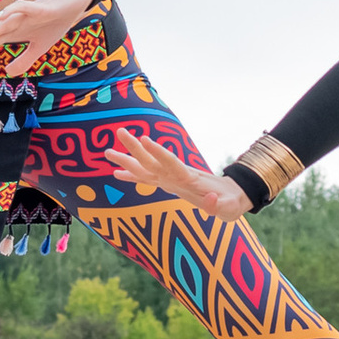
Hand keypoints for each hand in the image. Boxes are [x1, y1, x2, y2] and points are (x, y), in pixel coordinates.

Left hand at [0, 0, 93, 66]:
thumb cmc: (55, 22)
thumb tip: (7, 73)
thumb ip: (24, 60)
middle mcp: (16, 22)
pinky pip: (22, 8)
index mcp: (16, 32)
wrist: (74, 4)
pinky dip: (10, 11)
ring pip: (4, 23)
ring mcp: (26, 15)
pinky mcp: (39, 8)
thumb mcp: (40, 48)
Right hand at [108, 128, 251, 220]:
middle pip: (152, 160)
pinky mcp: (167, 184)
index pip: (171, 163)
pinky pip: (146, 179)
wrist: (230, 195)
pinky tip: (116, 173)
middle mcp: (176, 175)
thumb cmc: (230, 202)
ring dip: (127, 159)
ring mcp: (170, 179)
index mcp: (189, 178)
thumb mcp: (230, 207)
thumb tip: (210, 199)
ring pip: (145, 167)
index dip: (158, 152)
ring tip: (107, 151)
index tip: (145, 139)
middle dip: (135, 148)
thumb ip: (219, 205)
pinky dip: (131, 176)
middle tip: (119, 131)